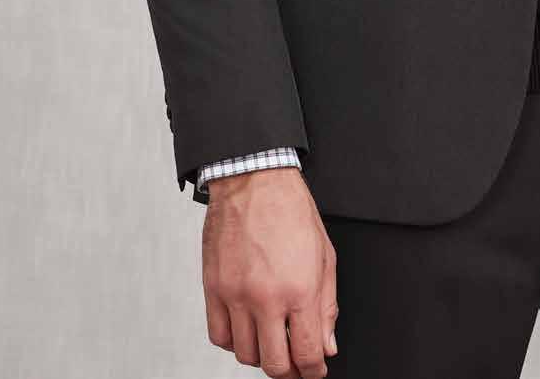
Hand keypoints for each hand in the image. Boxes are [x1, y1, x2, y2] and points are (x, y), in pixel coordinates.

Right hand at [202, 167, 337, 376]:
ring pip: (245, 355)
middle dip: (289, 372)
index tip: (315, 371)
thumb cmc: (291, 209)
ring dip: (261, 356)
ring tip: (272, 342)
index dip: (313, 371)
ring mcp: (236, 295)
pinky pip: (219, 336)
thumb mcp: (325, 255)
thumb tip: (326, 344)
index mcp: (299, 289)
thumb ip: (327, 305)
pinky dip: (233, 342)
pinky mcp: (213, 289)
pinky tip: (246, 329)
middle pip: (274, 364)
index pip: (306, 354)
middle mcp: (266, 297)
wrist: (254, 179)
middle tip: (296, 365)